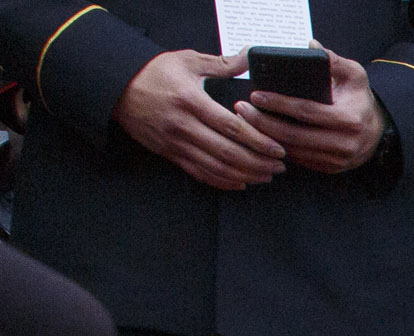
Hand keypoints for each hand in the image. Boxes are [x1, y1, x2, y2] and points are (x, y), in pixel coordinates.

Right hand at [109, 51, 286, 189]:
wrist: (115, 86)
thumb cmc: (155, 71)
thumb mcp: (186, 61)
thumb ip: (221, 63)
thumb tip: (249, 57)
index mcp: (190, 100)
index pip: (232, 126)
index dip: (258, 140)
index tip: (279, 148)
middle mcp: (182, 125)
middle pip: (227, 153)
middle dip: (258, 163)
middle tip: (280, 166)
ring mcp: (175, 142)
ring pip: (216, 168)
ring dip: (245, 175)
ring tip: (266, 176)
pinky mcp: (168, 153)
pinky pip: (200, 173)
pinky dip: (223, 182)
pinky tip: (241, 182)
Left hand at [245, 52, 383, 176]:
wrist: (378, 132)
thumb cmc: (359, 100)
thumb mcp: (355, 75)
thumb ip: (334, 60)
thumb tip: (311, 45)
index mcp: (349, 119)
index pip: (306, 111)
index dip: (278, 104)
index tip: (255, 95)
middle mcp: (345, 143)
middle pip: (295, 135)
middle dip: (264, 122)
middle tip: (241, 109)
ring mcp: (338, 159)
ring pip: (294, 151)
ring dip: (267, 137)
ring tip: (247, 122)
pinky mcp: (331, 168)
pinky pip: (300, 160)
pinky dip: (279, 148)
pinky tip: (264, 136)